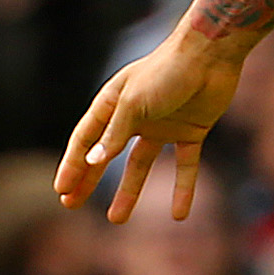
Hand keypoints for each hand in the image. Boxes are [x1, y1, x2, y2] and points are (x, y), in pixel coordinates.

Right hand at [55, 34, 245, 222]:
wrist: (212, 55)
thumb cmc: (168, 71)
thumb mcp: (134, 103)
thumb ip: (115, 133)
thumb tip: (93, 162)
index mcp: (113, 103)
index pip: (85, 139)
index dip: (72, 165)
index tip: (61, 190)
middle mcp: (135, 117)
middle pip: (106, 155)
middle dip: (89, 180)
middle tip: (71, 205)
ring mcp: (163, 125)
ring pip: (141, 165)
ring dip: (129, 191)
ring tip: (116, 220)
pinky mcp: (191, 131)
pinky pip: (185, 166)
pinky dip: (183, 189)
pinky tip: (180, 215)